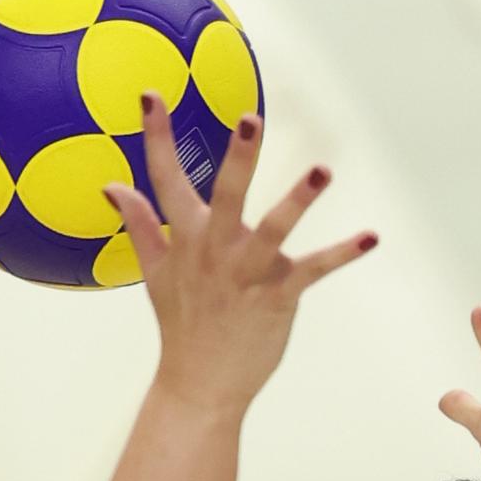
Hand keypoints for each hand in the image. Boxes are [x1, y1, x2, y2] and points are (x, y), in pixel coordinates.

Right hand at [109, 103, 375, 419]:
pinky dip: (342, 254)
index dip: (157, 137)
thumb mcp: (154, 273)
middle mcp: (216, 252)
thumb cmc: (182, 324)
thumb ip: (139, 224)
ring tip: (322, 171)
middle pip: (226, 197)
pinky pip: (313, 270)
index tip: (152, 95)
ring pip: (274, 231)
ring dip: (298, 200)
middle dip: (238, 160)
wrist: (200, 385)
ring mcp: (247, 275)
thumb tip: (110, 187)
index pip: (166, 180)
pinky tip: (370, 238)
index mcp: (187, 239)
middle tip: (249, 120)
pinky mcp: (278, 297)